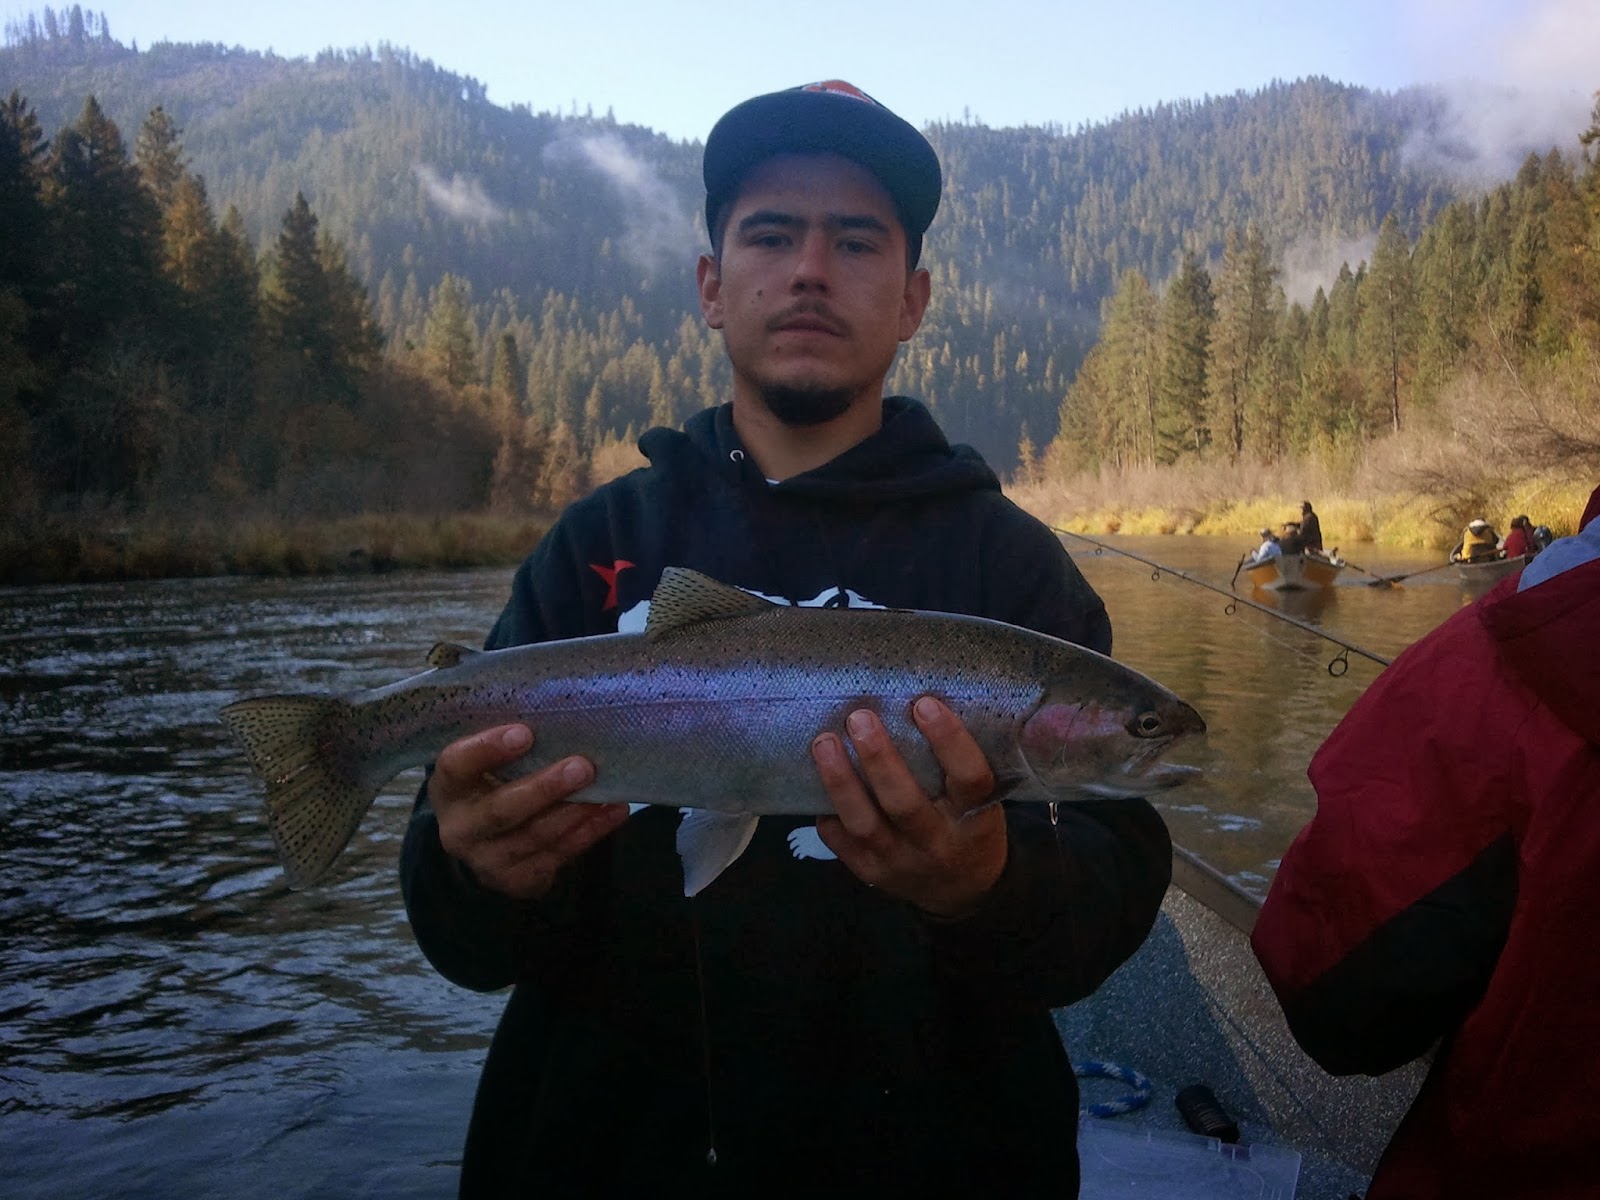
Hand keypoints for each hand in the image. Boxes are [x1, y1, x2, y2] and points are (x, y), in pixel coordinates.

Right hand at [427, 723, 627, 900]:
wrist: (484, 841)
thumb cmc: (493, 782)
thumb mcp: (486, 763)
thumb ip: (510, 740)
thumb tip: (562, 700)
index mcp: (448, 788)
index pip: (456, 766)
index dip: (487, 750)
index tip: (524, 732)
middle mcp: (460, 828)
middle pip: (500, 810)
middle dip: (544, 788)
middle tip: (582, 766)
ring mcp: (487, 859)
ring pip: (534, 836)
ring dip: (574, 813)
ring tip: (607, 791)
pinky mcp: (515, 879)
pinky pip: (557, 857)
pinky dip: (588, 833)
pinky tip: (613, 812)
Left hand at [810, 697, 1007, 918]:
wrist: (963, 890)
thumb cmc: (970, 826)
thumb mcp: (983, 801)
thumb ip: (957, 765)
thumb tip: (919, 699)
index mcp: (975, 817)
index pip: (969, 779)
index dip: (949, 741)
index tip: (924, 704)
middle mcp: (938, 842)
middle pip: (904, 802)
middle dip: (879, 759)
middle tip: (859, 718)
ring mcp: (901, 861)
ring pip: (865, 824)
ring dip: (841, 781)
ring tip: (824, 743)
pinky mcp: (872, 873)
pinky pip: (842, 843)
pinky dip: (827, 813)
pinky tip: (813, 782)